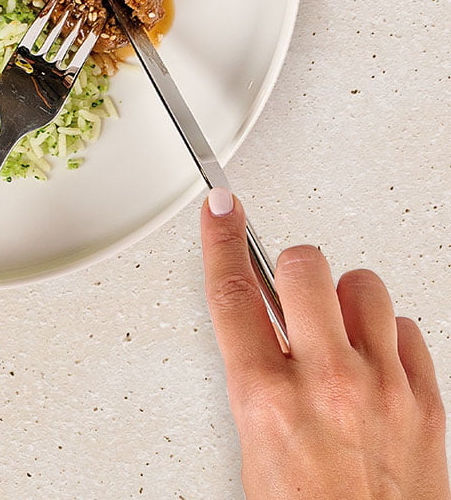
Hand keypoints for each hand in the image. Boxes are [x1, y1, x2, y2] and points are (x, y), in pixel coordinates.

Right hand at [201, 188, 448, 498]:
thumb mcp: (254, 440)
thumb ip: (258, 374)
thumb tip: (263, 326)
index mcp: (266, 395)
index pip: (233, 292)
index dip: (222, 239)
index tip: (221, 208)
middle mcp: (326, 382)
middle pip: (306, 268)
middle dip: (295, 270)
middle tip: (292, 291)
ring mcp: (383, 387)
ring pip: (364, 287)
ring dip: (346, 299)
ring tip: (339, 331)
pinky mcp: (427, 400)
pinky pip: (407, 329)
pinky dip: (389, 336)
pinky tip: (376, 361)